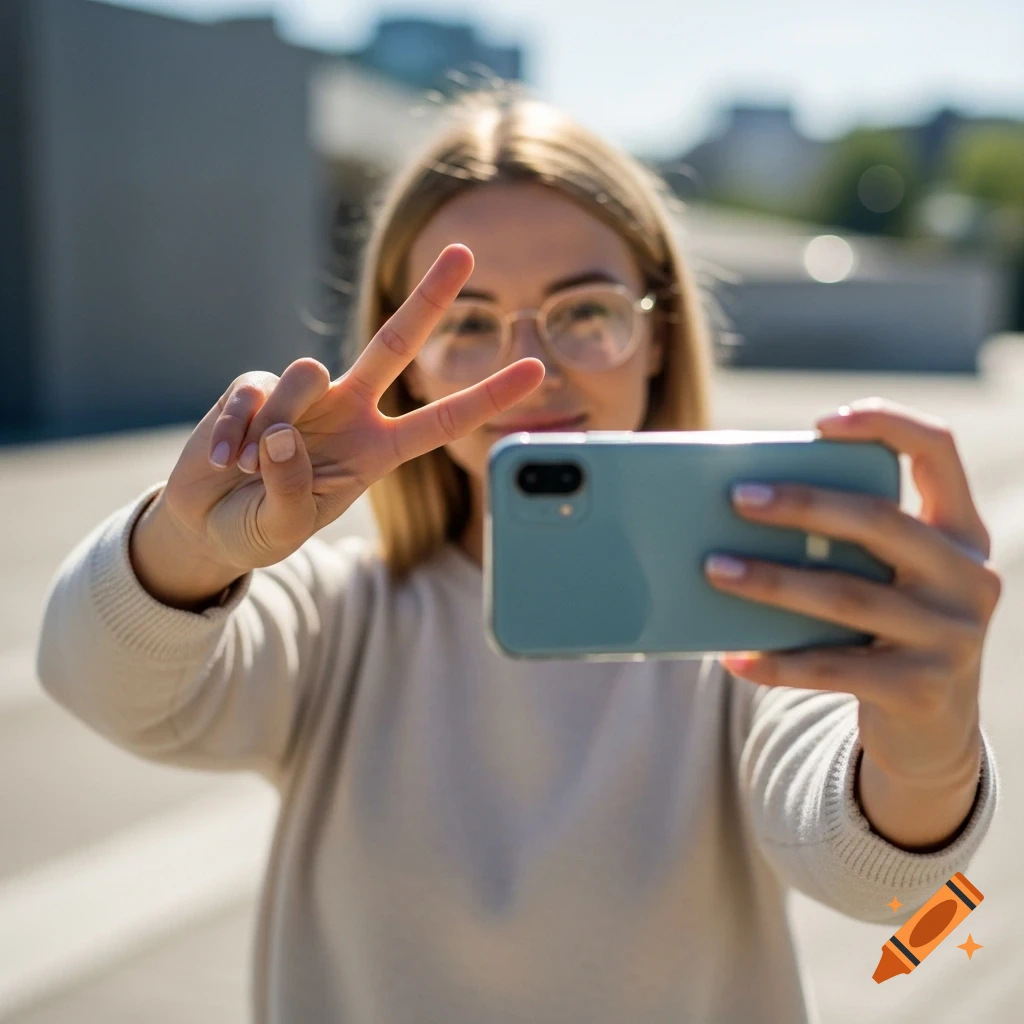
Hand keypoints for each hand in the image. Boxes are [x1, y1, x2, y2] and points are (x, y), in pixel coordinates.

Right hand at [155, 244, 544, 572]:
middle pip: (396, 344)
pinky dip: (234, 433)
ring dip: (275, 427)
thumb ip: (290, 487)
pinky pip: (252, 393)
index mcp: (377, 450)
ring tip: (247, 470)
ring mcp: (304, 395)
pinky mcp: (254, 386)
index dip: (488, 396)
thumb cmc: (260, 528)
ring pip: (305, 376)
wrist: (208, 523)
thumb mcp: (284, 526)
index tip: (536, 368)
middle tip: (465, 251)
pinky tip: (224, 462)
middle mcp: (350, 411)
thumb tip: (283, 433)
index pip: (442, 420)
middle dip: (430, 298)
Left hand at [705, 398, 1001, 787]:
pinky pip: (833, 669)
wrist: (931, 728)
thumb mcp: (887, 576)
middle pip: (880, 523)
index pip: (939, 450)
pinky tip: (733, 656)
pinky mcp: (921, 690)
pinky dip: (777, 662)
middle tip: (737, 498)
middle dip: (804, 506)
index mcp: (959, 531)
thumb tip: (746, 501)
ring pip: (848, 596)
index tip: (821, 424)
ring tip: (714, 569)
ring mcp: (952, 637)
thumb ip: (847, 539)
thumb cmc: (885, 626)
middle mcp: (969, 577)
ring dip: (774, 582)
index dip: (886, 423)